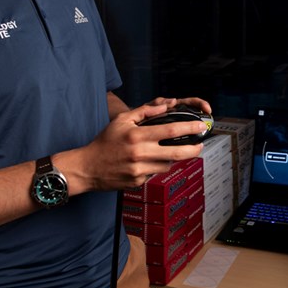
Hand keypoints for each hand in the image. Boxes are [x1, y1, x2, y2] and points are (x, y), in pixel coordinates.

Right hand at [72, 98, 210, 190]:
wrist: (87, 168)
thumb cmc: (104, 142)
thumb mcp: (121, 120)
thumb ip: (145, 112)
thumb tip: (166, 106)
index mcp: (137, 136)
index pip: (171, 130)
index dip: (189, 128)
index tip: (201, 127)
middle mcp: (140, 154)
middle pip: (177, 152)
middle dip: (194, 149)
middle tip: (200, 146)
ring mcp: (140, 170)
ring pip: (167, 164)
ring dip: (171, 158)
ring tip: (166, 151)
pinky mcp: (138, 182)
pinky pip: (154, 174)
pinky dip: (155, 167)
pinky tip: (145, 163)